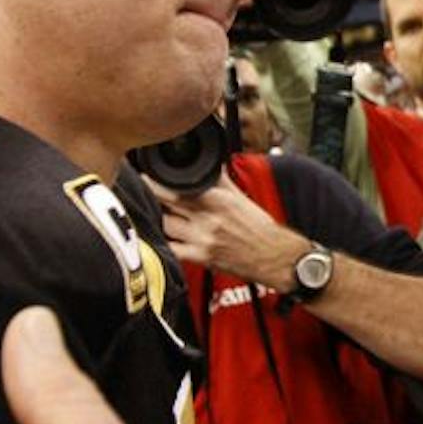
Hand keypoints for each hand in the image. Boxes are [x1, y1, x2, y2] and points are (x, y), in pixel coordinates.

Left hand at [149, 172, 306, 290]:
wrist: (273, 255)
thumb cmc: (259, 228)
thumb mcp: (240, 197)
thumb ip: (219, 180)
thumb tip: (206, 165)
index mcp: (218, 199)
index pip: (178, 186)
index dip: (159, 181)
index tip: (149, 177)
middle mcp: (208, 218)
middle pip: (167, 202)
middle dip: (155, 195)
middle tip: (148, 191)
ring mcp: (203, 239)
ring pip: (166, 225)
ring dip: (162, 219)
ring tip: (164, 215)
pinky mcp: (201, 258)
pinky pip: (173, 250)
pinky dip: (166, 243)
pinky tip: (166, 238)